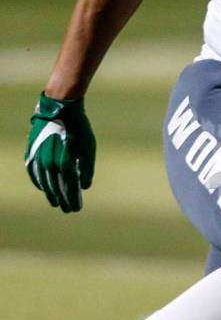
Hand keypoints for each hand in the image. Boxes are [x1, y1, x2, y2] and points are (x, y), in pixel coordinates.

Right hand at [24, 93, 95, 212]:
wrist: (60, 110)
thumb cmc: (79, 129)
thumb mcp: (89, 148)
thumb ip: (87, 169)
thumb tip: (85, 187)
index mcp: (65, 164)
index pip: (69, 188)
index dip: (72, 199)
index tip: (76, 209)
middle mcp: (49, 164)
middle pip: (55, 188)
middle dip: (62, 200)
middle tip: (68, 209)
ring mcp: (38, 158)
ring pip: (43, 182)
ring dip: (50, 193)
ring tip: (55, 202)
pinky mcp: (32, 151)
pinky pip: (33, 171)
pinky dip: (38, 181)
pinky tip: (42, 187)